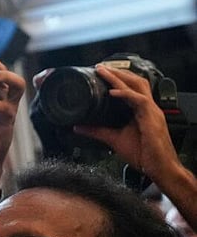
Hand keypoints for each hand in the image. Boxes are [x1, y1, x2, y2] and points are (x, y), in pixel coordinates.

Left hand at [72, 64, 177, 178]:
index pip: (130, 87)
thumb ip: (97, 131)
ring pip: (137, 86)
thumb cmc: (143, 154)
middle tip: (100, 67)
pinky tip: (112, 92)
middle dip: (118, 72)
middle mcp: (148, 108)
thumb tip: (78, 127)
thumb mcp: (114, 139)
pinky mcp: (152, 119)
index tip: (100, 72)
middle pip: (135, 81)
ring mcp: (151, 112)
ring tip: (104, 72)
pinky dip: (125, 94)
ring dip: (120, 78)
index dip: (117, 78)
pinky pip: (139, 101)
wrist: (159, 168)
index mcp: (141, 110)